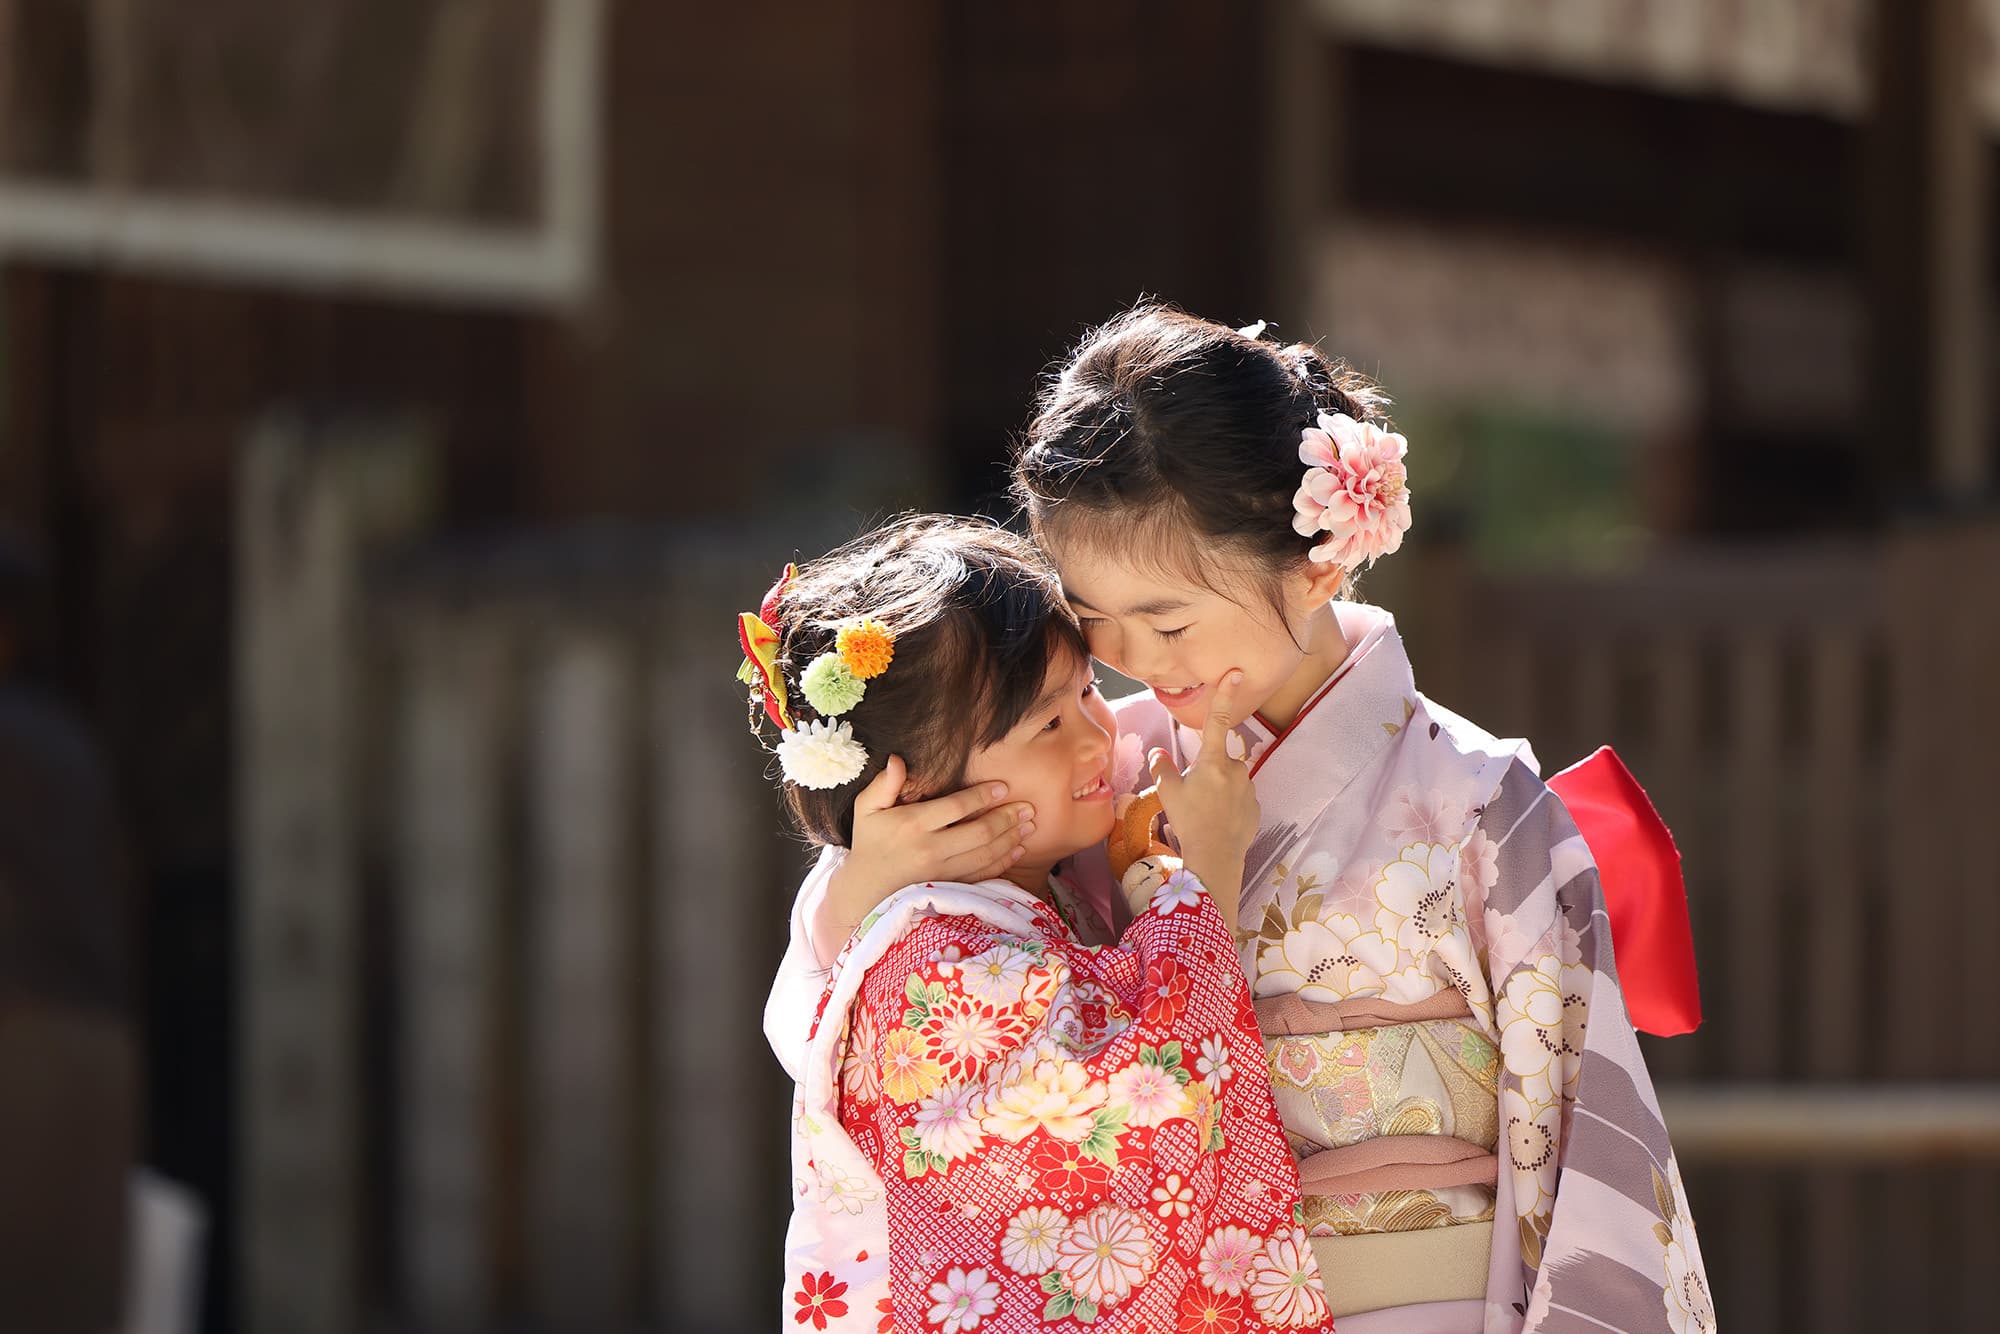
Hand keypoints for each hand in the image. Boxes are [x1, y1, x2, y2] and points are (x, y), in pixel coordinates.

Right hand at [806, 756, 1034, 960]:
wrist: (865, 890)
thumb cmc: (869, 843)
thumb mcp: (866, 809)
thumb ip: (883, 784)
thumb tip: (897, 759)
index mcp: (912, 824)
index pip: (956, 807)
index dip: (982, 796)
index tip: (1002, 787)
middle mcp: (929, 849)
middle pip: (979, 833)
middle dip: (1007, 818)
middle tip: (1028, 807)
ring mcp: (941, 873)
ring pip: (985, 855)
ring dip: (1011, 839)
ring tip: (1029, 824)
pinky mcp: (948, 888)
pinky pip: (982, 875)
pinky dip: (1003, 863)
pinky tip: (1018, 850)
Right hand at [1148, 670, 1257, 922]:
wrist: (1216, 857)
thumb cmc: (1189, 820)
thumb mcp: (1168, 792)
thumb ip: (1163, 768)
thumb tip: (1158, 753)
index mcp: (1212, 761)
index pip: (1218, 720)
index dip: (1225, 694)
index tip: (1236, 673)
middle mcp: (1235, 769)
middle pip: (1220, 761)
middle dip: (1208, 772)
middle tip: (1194, 797)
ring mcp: (1249, 789)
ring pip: (1230, 782)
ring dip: (1219, 791)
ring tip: (1205, 815)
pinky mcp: (1256, 808)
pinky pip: (1240, 801)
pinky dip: (1229, 808)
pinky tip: (1218, 824)